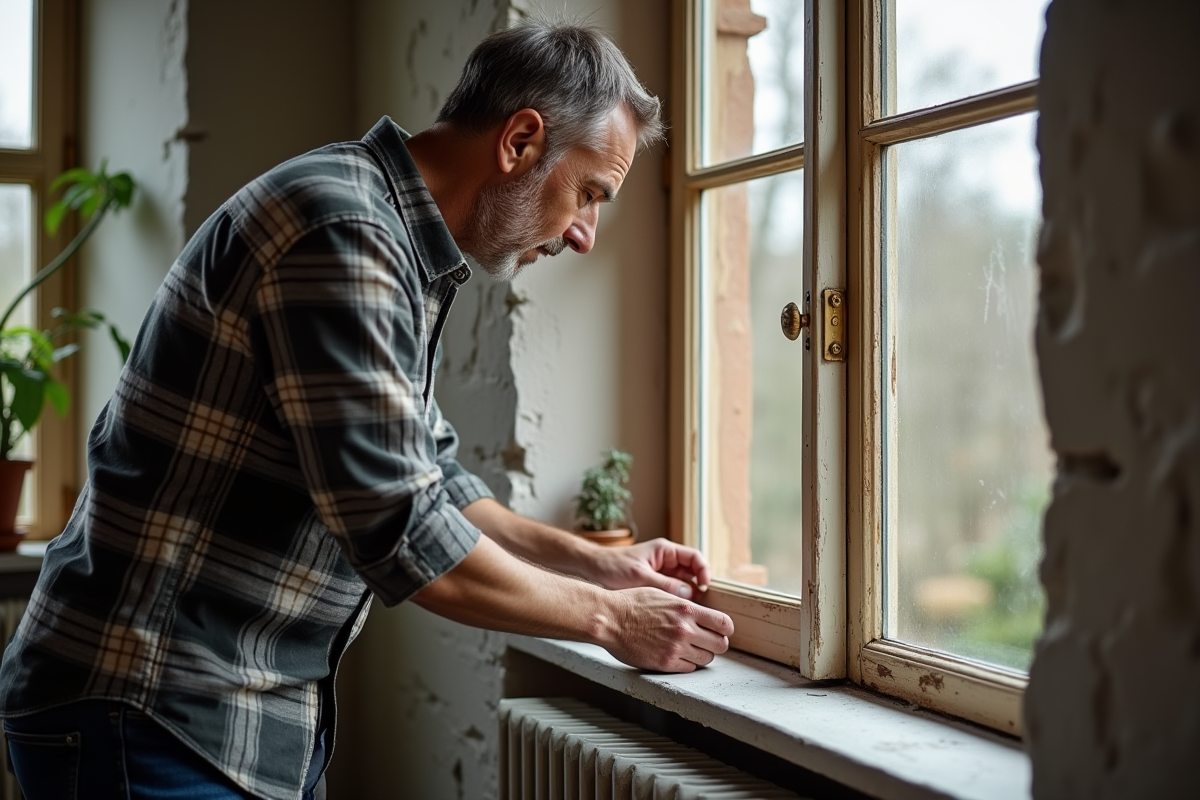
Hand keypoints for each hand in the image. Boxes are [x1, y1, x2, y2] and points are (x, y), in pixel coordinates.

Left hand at [588, 538, 711, 599]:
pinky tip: (676, 613)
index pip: (694, 557)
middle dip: (697, 587)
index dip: (704, 570)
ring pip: (683, 584)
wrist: (592, 569)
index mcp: (664, 551)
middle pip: (692, 572)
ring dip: (687, 596)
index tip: (705, 585)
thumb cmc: (612, 567)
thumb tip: (689, 594)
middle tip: (700, 604)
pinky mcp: (654, 585)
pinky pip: (672, 592)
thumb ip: (664, 585)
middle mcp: (665, 561)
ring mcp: (660, 573)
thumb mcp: (639, 576)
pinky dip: (676, 601)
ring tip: (689, 611)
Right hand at [599, 587, 733, 672]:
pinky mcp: (665, 663)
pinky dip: (687, 664)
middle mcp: (685, 629)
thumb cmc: (631, 603)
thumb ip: (684, 605)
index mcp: (686, 609)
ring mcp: (675, 648)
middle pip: (721, 644)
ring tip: (689, 649)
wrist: (609, 619)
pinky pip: (689, 668)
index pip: (724, 623)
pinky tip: (677, 655)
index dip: (725, 629)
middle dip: (716, 643)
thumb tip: (701, 613)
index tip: (721, 631)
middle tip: (707, 642)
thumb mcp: (662, 594)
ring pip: (707, 659)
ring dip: (701, 655)